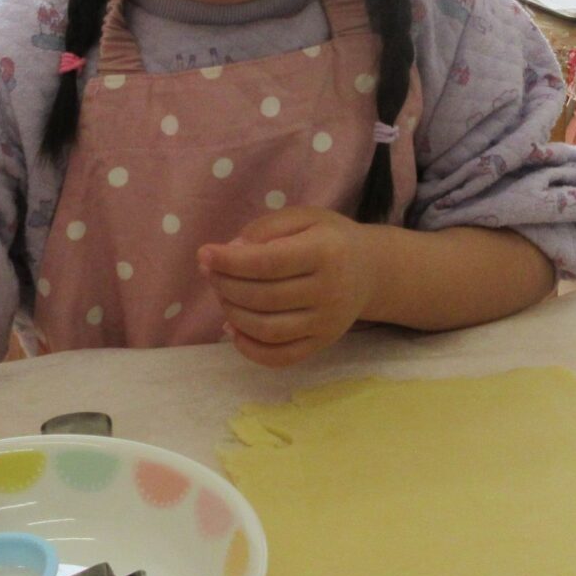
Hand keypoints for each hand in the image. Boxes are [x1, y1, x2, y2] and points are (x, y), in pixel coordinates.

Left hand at [199, 207, 377, 367]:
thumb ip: (266, 228)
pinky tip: (233, 329)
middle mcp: (329, 291)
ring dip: (232, 314)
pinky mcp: (321, 344)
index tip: (204, 254)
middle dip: (226, 285)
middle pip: (264, 297)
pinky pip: (280, 357)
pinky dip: (249, 348)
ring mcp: (326, 323)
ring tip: (222, 295)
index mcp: (325, 252)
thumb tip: (230, 251)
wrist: (371, 270)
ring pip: (268, 329)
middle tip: (210, 272)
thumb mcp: (303, 217)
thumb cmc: (329, 238)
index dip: (230, 262)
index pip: (269, 263)